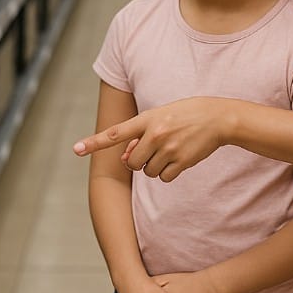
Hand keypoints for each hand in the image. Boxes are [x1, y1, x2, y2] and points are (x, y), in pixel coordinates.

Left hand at [73, 97, 231, 181]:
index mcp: (147, 119)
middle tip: (153, 149)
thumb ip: (141, 135)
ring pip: (148, 172)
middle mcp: (155, 133)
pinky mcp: (181, 161)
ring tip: (171, 149)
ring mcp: (168, 148)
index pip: (115, 132)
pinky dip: (169, 173)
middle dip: (139, 160)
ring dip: (155, 166)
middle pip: (132, 162)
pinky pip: (164, 178)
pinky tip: (179, 158)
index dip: (94, 142)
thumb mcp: (160, 116)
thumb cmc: (185, 115)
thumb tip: (128, 159)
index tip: (76, 149)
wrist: (217, 117)